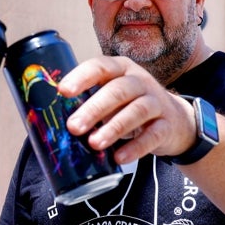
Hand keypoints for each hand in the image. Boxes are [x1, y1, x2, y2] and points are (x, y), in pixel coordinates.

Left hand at [58, 55, 196, 165]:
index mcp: (120, 70)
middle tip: (74, 127)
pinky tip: (120, 158)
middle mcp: (140, 81)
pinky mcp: (166, 126)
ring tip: (94, 144)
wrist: (174, 121)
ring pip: (136, 111)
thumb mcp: (111, 98)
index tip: (63, 91)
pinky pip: (152, 135)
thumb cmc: (129, 107)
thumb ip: (87, 103)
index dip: (81, 77)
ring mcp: (156, 102)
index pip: (100, 66)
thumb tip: (50, 122)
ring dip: (114, 128)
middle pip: (117, 90)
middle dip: (94, 108)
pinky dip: (136, 147)